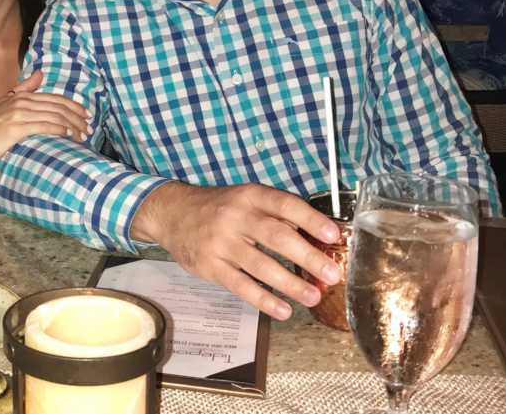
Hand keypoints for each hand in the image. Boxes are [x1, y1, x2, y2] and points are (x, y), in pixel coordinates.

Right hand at [0, 70, 90, 166]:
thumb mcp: (5, 102)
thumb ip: (24, 88)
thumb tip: (40, 73)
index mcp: (21, 96)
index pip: (55, 98)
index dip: (74, 106)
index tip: (86, 116)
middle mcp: (21, 102)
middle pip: (58, 107)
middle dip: (77, 117)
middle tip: (89, 128)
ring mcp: (18, 114)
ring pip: (54, 116)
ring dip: (72, 126)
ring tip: (82, 136)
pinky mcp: (16, 128)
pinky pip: (43, 126)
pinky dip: (58, 129)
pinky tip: (68, 135)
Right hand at [131, 182, 341, 320]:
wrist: (172, 213)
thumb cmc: (218, 207)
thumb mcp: (245, 199)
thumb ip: (275, 214)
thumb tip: (315, 237)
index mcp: (249, 196)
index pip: (284, 205)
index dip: (311, 220)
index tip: (334, 236)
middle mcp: (235, 216)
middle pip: (276, 236)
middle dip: (307, 257)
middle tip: (331, 275)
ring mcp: (221, 242)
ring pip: (260, 265)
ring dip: (290, 283)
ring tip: (313, 297)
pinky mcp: (209, 266)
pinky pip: (240, 285)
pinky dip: (263, 300)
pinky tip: (283, 310)